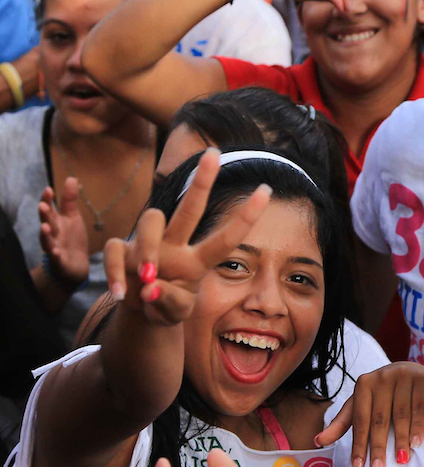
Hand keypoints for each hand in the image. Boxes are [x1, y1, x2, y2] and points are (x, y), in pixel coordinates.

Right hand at [38, 177, 89, 287]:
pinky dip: (55, 256)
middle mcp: (51, 234)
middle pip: (46, 223)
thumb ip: (69, 200)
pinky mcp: (59, 262)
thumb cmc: (71, 238)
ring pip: (47, 241)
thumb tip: (71, 178)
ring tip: (45, 228)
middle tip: (43, 206)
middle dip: (44, 215)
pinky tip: (56, 252)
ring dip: (45, 235)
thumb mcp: (72, 217)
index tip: (49, 189)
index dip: (47, 200)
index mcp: (55, 222)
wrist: (75, 265)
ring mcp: (54, 248)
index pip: (49, 209)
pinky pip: (56, 259)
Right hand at [103, 148, 270, 324]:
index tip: (266, 190)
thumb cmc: (166, 305)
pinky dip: (116, 273)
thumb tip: (151, 288)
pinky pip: (115, 251)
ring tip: (150, 277)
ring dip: (150, 248)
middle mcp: (175, 246)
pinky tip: (122, 294)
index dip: (245, 217)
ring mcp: (147, 245)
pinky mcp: (121, 251)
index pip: (225, 239)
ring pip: (151, 221)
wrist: (140, 312)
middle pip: (190, 209)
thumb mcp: (175, 313)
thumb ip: (170, 303)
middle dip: (202, 182)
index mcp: (197, 261)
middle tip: (214, 154)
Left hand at [315, 362, 423, 466]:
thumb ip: (342, 422)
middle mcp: (382, 377)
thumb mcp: (361, 404)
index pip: (359, 419)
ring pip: (400, 414)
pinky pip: (419, 407)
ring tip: (400, 460)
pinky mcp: (423, 379)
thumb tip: (317, 441)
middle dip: (377, 446)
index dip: (358, 444)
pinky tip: (416, 443)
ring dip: (400, 439)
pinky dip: (418, 426)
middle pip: (379, 418)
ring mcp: (403, 375)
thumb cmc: (384, 394)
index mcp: (364, 384)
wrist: (414, 371)